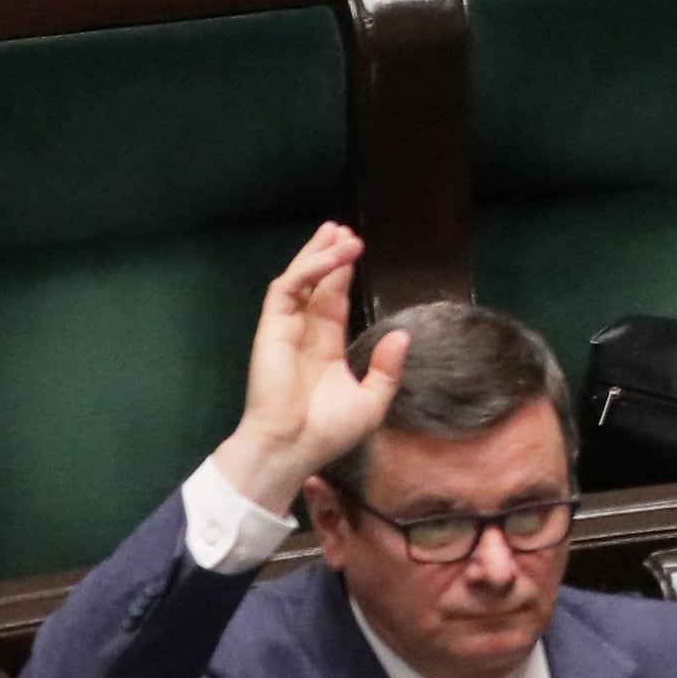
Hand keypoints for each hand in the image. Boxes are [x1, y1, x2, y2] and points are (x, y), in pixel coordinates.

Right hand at [220, 223, 405, 516]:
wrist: (293, 447)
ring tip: (340, 232)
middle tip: (344, 229)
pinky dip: (309, 270)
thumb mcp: (371, 400)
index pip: (334, 302)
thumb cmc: (327, 432)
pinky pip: (288, 290)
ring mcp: (287, 329)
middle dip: (329, 255)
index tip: (356, 251)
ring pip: (300, 280)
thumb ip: (387, 368)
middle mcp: (305, 334)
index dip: (343, 276)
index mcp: (325, 348)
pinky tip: (332, 258)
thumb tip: (403, 336)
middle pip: (317, 283)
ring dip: (319, 255)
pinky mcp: (273, 328)